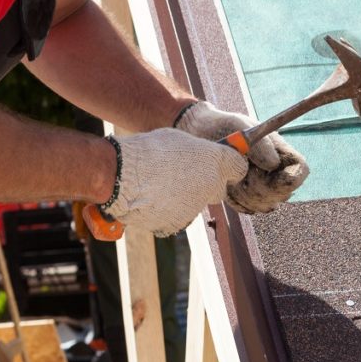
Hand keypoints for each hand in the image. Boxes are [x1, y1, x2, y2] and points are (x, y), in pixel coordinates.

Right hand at [105, 129, 247, 235]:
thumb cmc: (148, 150)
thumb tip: (201, 155)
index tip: (224, 164)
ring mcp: (196, 208)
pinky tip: (152, 197)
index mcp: (215, 161)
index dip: (230, 165)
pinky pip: (176, 216)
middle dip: (207, 182)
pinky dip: (167, 209)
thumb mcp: (178, 139)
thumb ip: (196, 151)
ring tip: (159, 184)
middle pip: (218, 188)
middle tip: (186, 173)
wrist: (122, 174)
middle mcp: (212, 186)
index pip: (238, 167)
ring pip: (195, 203)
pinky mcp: (177, 223)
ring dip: (184, 196)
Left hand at [174, 101, 308, 213]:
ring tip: (229, 176)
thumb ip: (259, 144)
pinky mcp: (244, 198)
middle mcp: (274, 171)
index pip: (301, 171)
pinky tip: (226, 185)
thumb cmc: (222, 125)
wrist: (198, 135)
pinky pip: (248, 209)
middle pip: (284, 194)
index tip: (274, 177)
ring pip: (266, 205)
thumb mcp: (239, 126)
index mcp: (280, 152)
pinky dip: (237, 201)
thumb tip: (273, 164)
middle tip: (242, 175)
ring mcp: (260, 186)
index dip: (293, 179)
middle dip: (264, 190)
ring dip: (248, 196)